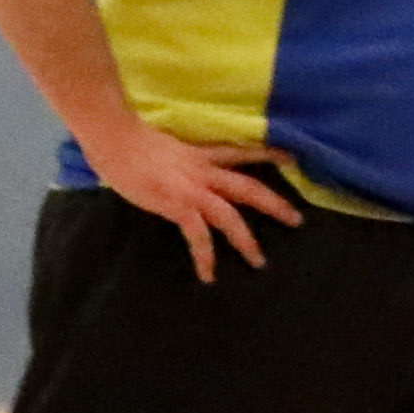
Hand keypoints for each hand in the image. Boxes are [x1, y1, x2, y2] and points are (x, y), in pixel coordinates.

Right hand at [73, 113, 302, 285]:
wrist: (116, 139)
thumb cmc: (132, 142)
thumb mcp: (167, 148)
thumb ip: (180, 161)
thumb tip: (180, 171)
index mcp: (203, 155)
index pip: (243, 153)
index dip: (269, 156)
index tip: (292, 159)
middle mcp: (205, 171)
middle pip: (248, 187)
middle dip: (274, 204)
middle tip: (297, 219)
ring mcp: (193, 188)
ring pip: (230, 215)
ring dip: (246, 240)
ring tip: (258, 260)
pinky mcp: (177, 204)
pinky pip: (198, 235)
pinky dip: (205, 256)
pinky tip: (208, 273)